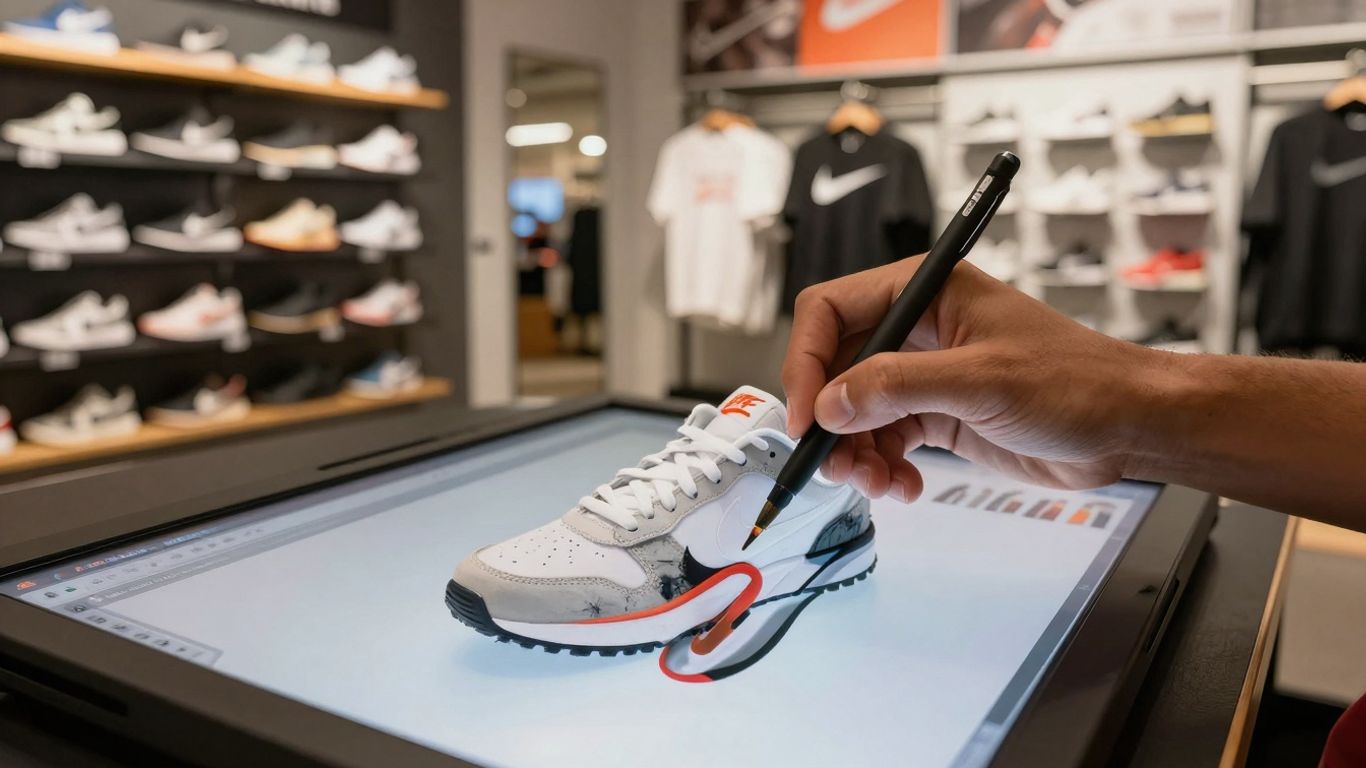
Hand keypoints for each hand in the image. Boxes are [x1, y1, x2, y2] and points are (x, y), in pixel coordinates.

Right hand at [782, 255, 1164, 502]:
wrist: (1129, 427)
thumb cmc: (1078, 381)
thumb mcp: (983, 381)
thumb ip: (899, 388)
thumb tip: (831, 404)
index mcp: (924, 292)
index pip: (830, 311)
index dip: (806, 362)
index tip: (806, 415)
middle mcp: (916, 330)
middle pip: (835, 368)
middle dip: (829, 419)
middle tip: (834, 463)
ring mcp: (925, 374)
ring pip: (855, 412)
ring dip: (854, 453)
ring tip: (876, 483)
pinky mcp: (937, 414)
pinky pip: (884, 440)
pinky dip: (883, 468)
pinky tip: (903, 486)